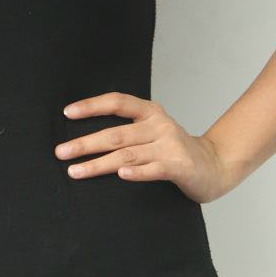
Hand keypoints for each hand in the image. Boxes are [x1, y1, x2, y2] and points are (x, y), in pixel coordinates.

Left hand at [54, 91, 236, 204]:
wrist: (214, 166)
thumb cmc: (174, 151)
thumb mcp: (152, 132)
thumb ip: (127, 130)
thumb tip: (84, 137)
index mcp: (150, 112)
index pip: (118, 102)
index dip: (92, 106)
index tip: (67, 113)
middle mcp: (159, 125)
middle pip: (116, 133)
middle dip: (85, 143)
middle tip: (61, 152)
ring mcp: (169, 145)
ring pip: (127, 154)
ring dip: (98, 163)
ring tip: (75, 171)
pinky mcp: (178, 166)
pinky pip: (154, 169)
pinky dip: (137, 172)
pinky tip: (121, 174)